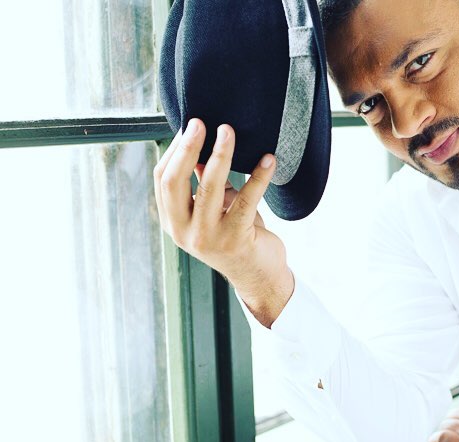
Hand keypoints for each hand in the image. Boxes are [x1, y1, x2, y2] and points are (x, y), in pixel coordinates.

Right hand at [153, 118, 293, 326]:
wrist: (258, 276)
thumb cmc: (236, 236)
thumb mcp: (214, 209)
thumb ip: (203, 182)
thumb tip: (198, 146)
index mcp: (174, 222)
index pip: (163, 179)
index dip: (175, 150)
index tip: (190, 126)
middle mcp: (184, 231)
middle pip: (175, 181)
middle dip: (188, 148)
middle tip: (202, 122)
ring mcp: (208, 237)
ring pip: (209, 187)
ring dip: (221, 155)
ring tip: (229, 131)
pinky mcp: (236, 238)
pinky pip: (247, 200)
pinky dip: (258, 177)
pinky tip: (268, 159)